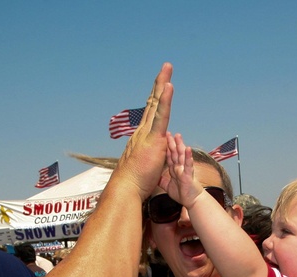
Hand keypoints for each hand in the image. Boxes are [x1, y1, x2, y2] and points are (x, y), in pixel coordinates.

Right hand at [113, 63, 173, 200]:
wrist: (127, 188)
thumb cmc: (137, 183)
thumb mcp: (150, 166)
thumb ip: (156, 157)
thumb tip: (161, 157)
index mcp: (143, 137)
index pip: (152, 114)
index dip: (157, 99)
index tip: (161, 86)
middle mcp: (142, 131)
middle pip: (153, 102)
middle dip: (160, 84)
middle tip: (166, 68)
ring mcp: (147, 133)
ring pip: (156, 103)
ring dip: (162, 83)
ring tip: (167, 67)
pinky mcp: (153, 138)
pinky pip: (161, 115)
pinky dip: (165, 100)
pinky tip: (169, 86)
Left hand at [162, 132, 203, 206]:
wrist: (192, 201)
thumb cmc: (182, 194)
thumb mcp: (167, 186)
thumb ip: (161, 180)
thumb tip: (153, 177)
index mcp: (173, 169)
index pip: (168, 156)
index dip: (164, 147)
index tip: (160, 138)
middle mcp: (179, 167)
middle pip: (174, 153)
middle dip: (171, 142)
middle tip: (167, 132)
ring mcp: (184, 170)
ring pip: (181, 156)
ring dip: (180, 145)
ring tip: (178, 136)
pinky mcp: (189, 175)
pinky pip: (188, 164)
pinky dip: (188, 156)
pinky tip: (188, 149)